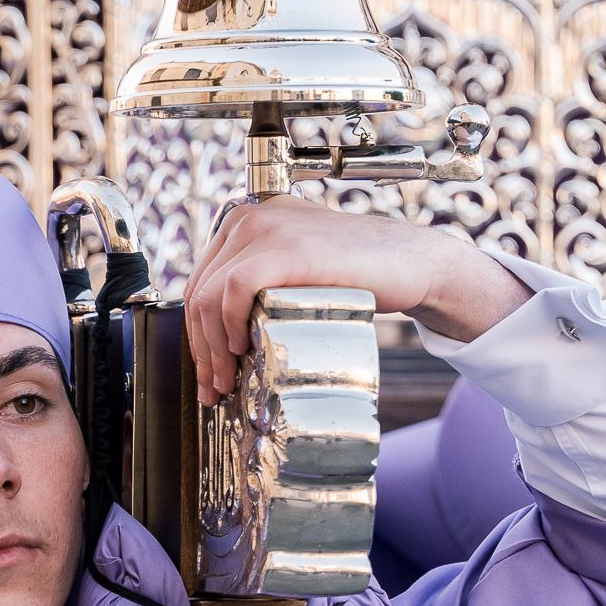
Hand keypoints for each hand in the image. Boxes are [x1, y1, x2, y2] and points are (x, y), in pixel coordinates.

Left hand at [183, 200, 530, 401]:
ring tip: (226, 379)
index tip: (207, 374)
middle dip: (201, 349)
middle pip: (199, 292)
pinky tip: (241, 346)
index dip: (196, 335)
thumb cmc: (355, 275)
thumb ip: (257, 284)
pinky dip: (229, 323)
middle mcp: (249, 217)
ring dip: (212, 347)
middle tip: (213, 388)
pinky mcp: (286, 248)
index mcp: (245, 222)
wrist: (409, 263)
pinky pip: (233, 288)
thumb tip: (217, 338)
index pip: (200, 283)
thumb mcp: (294, 273)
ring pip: (209, 295)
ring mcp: (266, 228)